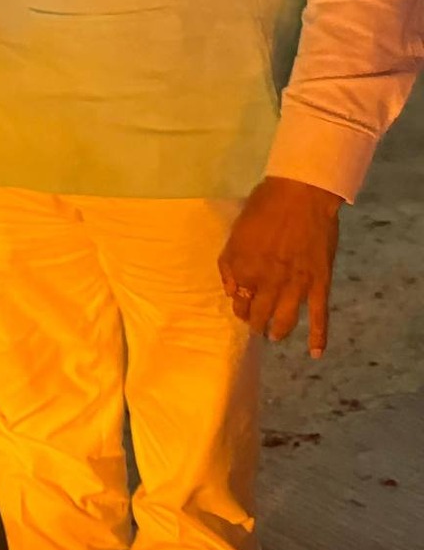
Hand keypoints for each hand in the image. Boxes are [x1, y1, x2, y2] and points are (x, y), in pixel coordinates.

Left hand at [219, 176, 342, 356]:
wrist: (301, 196)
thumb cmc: (263, 209)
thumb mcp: (235, 234)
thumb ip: (229, 265)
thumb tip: (232, 292)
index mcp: (244, 270)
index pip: (239, 301)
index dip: (240, 307)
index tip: (243, 308)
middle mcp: (268, 284)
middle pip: (260, 315)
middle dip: (256, 324)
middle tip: (257, 327)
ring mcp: (295, 286)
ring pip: (285, 320)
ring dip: (278, 331)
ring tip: (274, 336)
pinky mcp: (319, 284)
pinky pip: (319, 315)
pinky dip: (318, 336)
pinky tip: (315, 352)